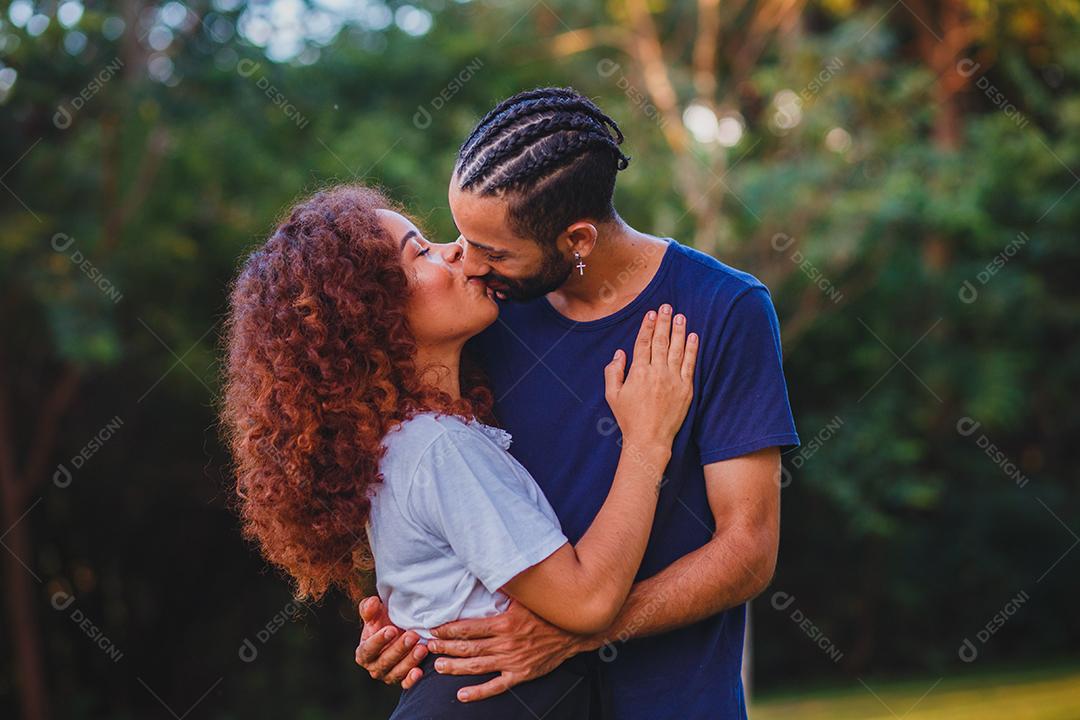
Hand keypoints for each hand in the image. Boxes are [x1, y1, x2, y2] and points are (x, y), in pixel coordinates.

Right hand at [354, 596, 427, 688]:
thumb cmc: (385, 623)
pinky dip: (412, 679)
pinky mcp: (401, 680)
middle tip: (412, 636)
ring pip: (397, 672)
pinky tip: (419, 671)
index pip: (368, 650)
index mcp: (363, 653)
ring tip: (422, 648)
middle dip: (399, 649)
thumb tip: (373, 602)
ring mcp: (388, 675)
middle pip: (384, 661)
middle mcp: (374, 667)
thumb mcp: (376, 614)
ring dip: (409, 661)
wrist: (400, 632)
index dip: (379, 641)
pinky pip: (405, 683)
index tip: (391, 630)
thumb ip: (370, 609)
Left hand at [427, 601, 587, 701]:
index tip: (434, 629)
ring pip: (477, 667)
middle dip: (445, 648)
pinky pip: (496, 686)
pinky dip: (478, 692)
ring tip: (438, 667)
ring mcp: (512, 661)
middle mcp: (505, 644)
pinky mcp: (520, 674)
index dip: (448, 630)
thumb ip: (506, 588)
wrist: (573, 630)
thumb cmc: (548, 610)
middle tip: (428, 648)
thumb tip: (488, 572)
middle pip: (468, 648)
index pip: (468, 628)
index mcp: (504, 623)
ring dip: (455, 667)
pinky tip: (462, 694)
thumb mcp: (525, 596)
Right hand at [604, 304, 696, 447]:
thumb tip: (619, 353)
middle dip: (664, 322)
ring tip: (680, 316)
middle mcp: (657, 372)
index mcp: (638, 372)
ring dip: (679, 331)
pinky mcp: (686, 389)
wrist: (649, 439)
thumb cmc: (629, 418)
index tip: (651, 314)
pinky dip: (692, 349)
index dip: (647, 327)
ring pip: (677, 349)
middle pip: (661, 341)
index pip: (644, 343)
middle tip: (667, 307)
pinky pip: (690, 364)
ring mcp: (673, 380)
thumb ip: (613, 372)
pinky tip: (693, 337)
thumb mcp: (612, 395)